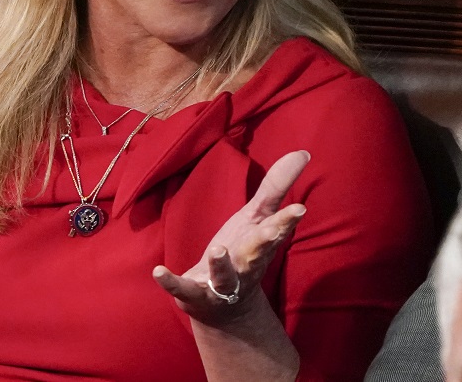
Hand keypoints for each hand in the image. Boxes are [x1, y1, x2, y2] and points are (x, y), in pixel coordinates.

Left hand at [152, 149, 308, 327]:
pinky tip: (159, 271)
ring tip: (218, 249)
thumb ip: (276, 186)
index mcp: (260, 243)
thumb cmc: (244, 253)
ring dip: (222, 263)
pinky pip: (183, 288)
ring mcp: (220, 282)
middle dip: (265, 242)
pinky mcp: (195, 293)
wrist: (225, 309)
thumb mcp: (257, 218)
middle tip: (273, 231)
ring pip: (224, 274)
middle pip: (257, 253)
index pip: (276, 229)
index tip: (300, 208)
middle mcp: (245, 264)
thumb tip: (303, 152)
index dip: (287, 220)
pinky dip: (171, 281)